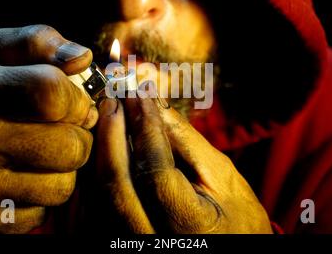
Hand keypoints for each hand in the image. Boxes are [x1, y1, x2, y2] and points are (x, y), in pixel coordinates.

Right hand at [0, 25, 96, 232]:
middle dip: (77, 136)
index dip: (78, 99)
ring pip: (63, 186)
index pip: (55, 95)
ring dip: (62, 170)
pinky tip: (20, 177)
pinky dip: (39, 196)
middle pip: (71, 147)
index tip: (76, 102)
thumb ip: (40, 42)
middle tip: (61, 129)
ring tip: (40, 153)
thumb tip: (82, 58)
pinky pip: (42, 213)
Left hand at [96, 93, 271, 233]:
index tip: (139, 93)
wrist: (231, 247)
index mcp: (188, 228)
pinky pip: (95, 203)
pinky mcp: (118, 238)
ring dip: (99, 148)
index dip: (144, 128)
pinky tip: (103, 141)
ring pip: (97, 193)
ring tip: (106, 113)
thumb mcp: (223, 177)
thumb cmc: (236, 216)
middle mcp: (151, 240)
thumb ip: (186, 141)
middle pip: (115, 184)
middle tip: (113, 97)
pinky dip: (96, 168)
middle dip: (111, 133)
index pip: (155, 171)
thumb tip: (155, 103)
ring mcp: (129, 242)